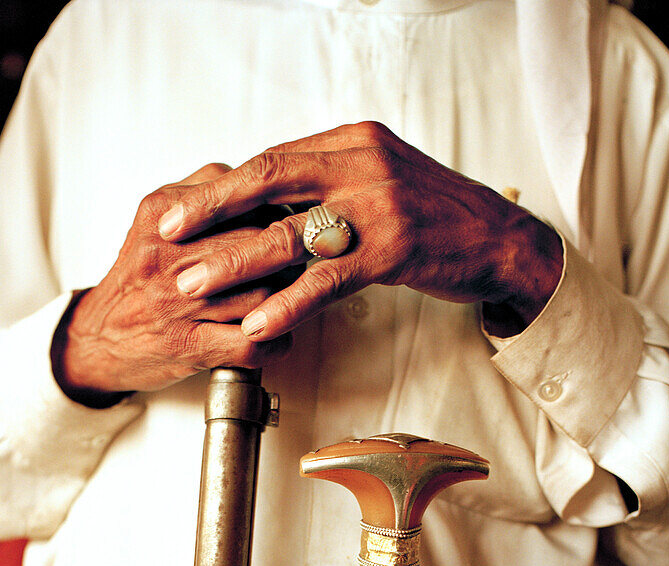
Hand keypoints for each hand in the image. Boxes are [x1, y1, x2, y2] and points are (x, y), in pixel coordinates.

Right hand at [56, 164, 296, 400]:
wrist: (98, 337)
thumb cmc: (141, 280)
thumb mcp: (157, 222)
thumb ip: (201, 193)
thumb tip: (258, 180)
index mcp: (163, 214)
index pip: (243, 200)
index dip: (278, 216)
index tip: (289, 228)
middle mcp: (167, 255)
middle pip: (258, 244)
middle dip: (289, 257)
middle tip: (300, 266)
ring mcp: (176, 303)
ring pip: (262, 292)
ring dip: (287, 300)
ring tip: (290, 300)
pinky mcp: (187, 346)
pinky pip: (252, 342)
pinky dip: (276, 342)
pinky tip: (276, 336)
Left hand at [156, 123, 563, 341]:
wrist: (501, 241)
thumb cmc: (437, 218)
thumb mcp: (380, 182)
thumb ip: (330, 186)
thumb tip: (272, 203)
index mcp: (351, 141)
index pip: (272, 159)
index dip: (222, 187)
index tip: (180, 208)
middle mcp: (360, 161)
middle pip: (268, 180)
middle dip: (211, 209)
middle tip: (166, 235)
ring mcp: (378, 204)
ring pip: (290, 233)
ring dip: (236, 262)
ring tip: (195, 284)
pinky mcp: (394, 248)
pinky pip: (328, 278)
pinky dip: (288, 302)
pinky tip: (258, 321)